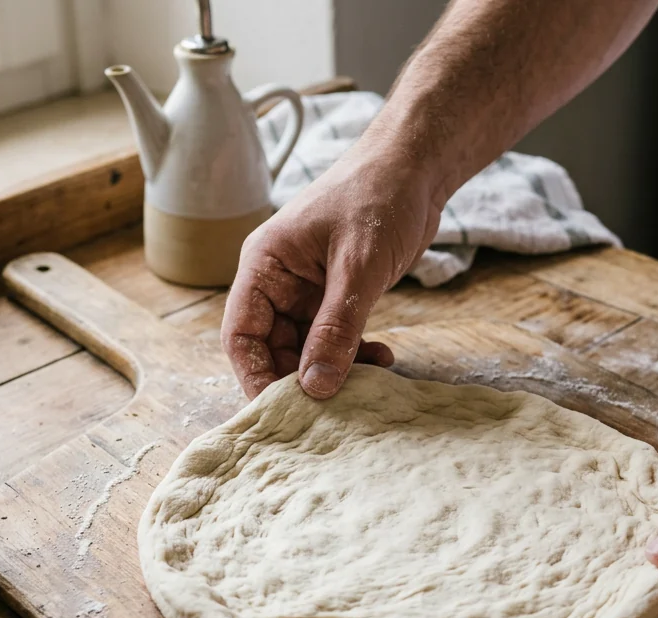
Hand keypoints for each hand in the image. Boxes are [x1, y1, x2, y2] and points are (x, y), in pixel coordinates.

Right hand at [221, 150, 442, 398]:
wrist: (416, 167)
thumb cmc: (378, 197)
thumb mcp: (357, 268)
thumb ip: (336, 329)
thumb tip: (316, 387)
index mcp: (264, 265)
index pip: (241, 334)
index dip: (255, 375)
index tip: (282, 409)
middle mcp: (278, 281)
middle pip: (272, 349)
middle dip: (301, 378)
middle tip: (336, 404)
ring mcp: (307, 290)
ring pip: (306, 349)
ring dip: (334, 369)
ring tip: (369, 379)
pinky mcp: (336, 295)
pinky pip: (335, 339)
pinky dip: (354, 354)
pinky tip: (382, 359)